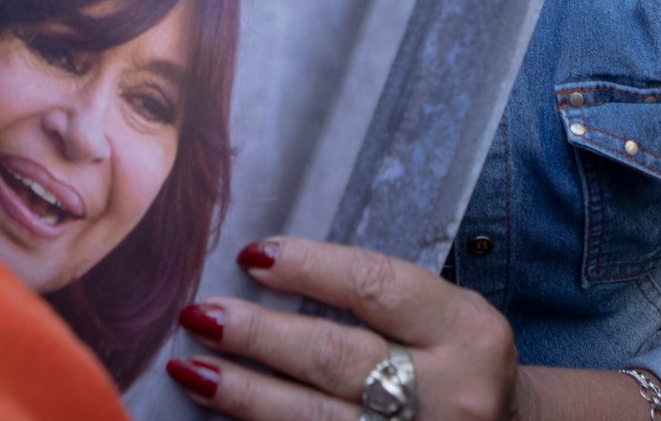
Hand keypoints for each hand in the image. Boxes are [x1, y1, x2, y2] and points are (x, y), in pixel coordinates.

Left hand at [168, 239, 518, 420]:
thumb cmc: (456, 363)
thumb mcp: (442, 318)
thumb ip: (374, 297)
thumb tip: (265, 268)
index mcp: (468, 332)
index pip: (375, 286)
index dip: (308, 268)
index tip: (250, 255)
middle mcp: (452, 393)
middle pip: (335, 357)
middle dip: (258, 335)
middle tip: (201, 314)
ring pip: (316, 420)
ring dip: (245, 394)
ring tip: (192, 370)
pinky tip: (225, 415)